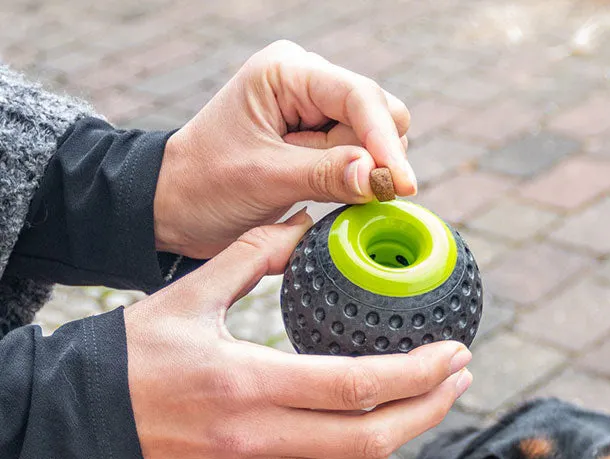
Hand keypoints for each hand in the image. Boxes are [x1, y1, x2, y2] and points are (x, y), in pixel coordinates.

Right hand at [124, 213, 471, 458]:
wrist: (76, 420)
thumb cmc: (133, 353)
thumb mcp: (188, 294)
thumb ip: (252, 256)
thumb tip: (307, 222)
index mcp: (246, 381)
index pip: (358, 383)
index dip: (420, 372)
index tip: (455, 352)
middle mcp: (253, 440)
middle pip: (370, 434)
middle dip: (429, 405)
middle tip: (460, 378)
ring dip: (401, 445)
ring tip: (426, 410)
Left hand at [153, 40, 415, 258]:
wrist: (177, 206)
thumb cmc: (207, 185)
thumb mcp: (265, 180)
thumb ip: (327, 175)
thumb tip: (381, 178)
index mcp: (286, 72)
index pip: (359, 97)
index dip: (386, 142)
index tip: (402, 186)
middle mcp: (307, 82)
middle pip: (379, 113)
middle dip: (372, 156)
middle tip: (331, 188)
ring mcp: (317, 110)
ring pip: (376, 139)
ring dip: (360, 172)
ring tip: (308, 186)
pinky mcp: (321, 139)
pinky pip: (361, 159)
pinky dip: (354, 181)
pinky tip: (325, 192)